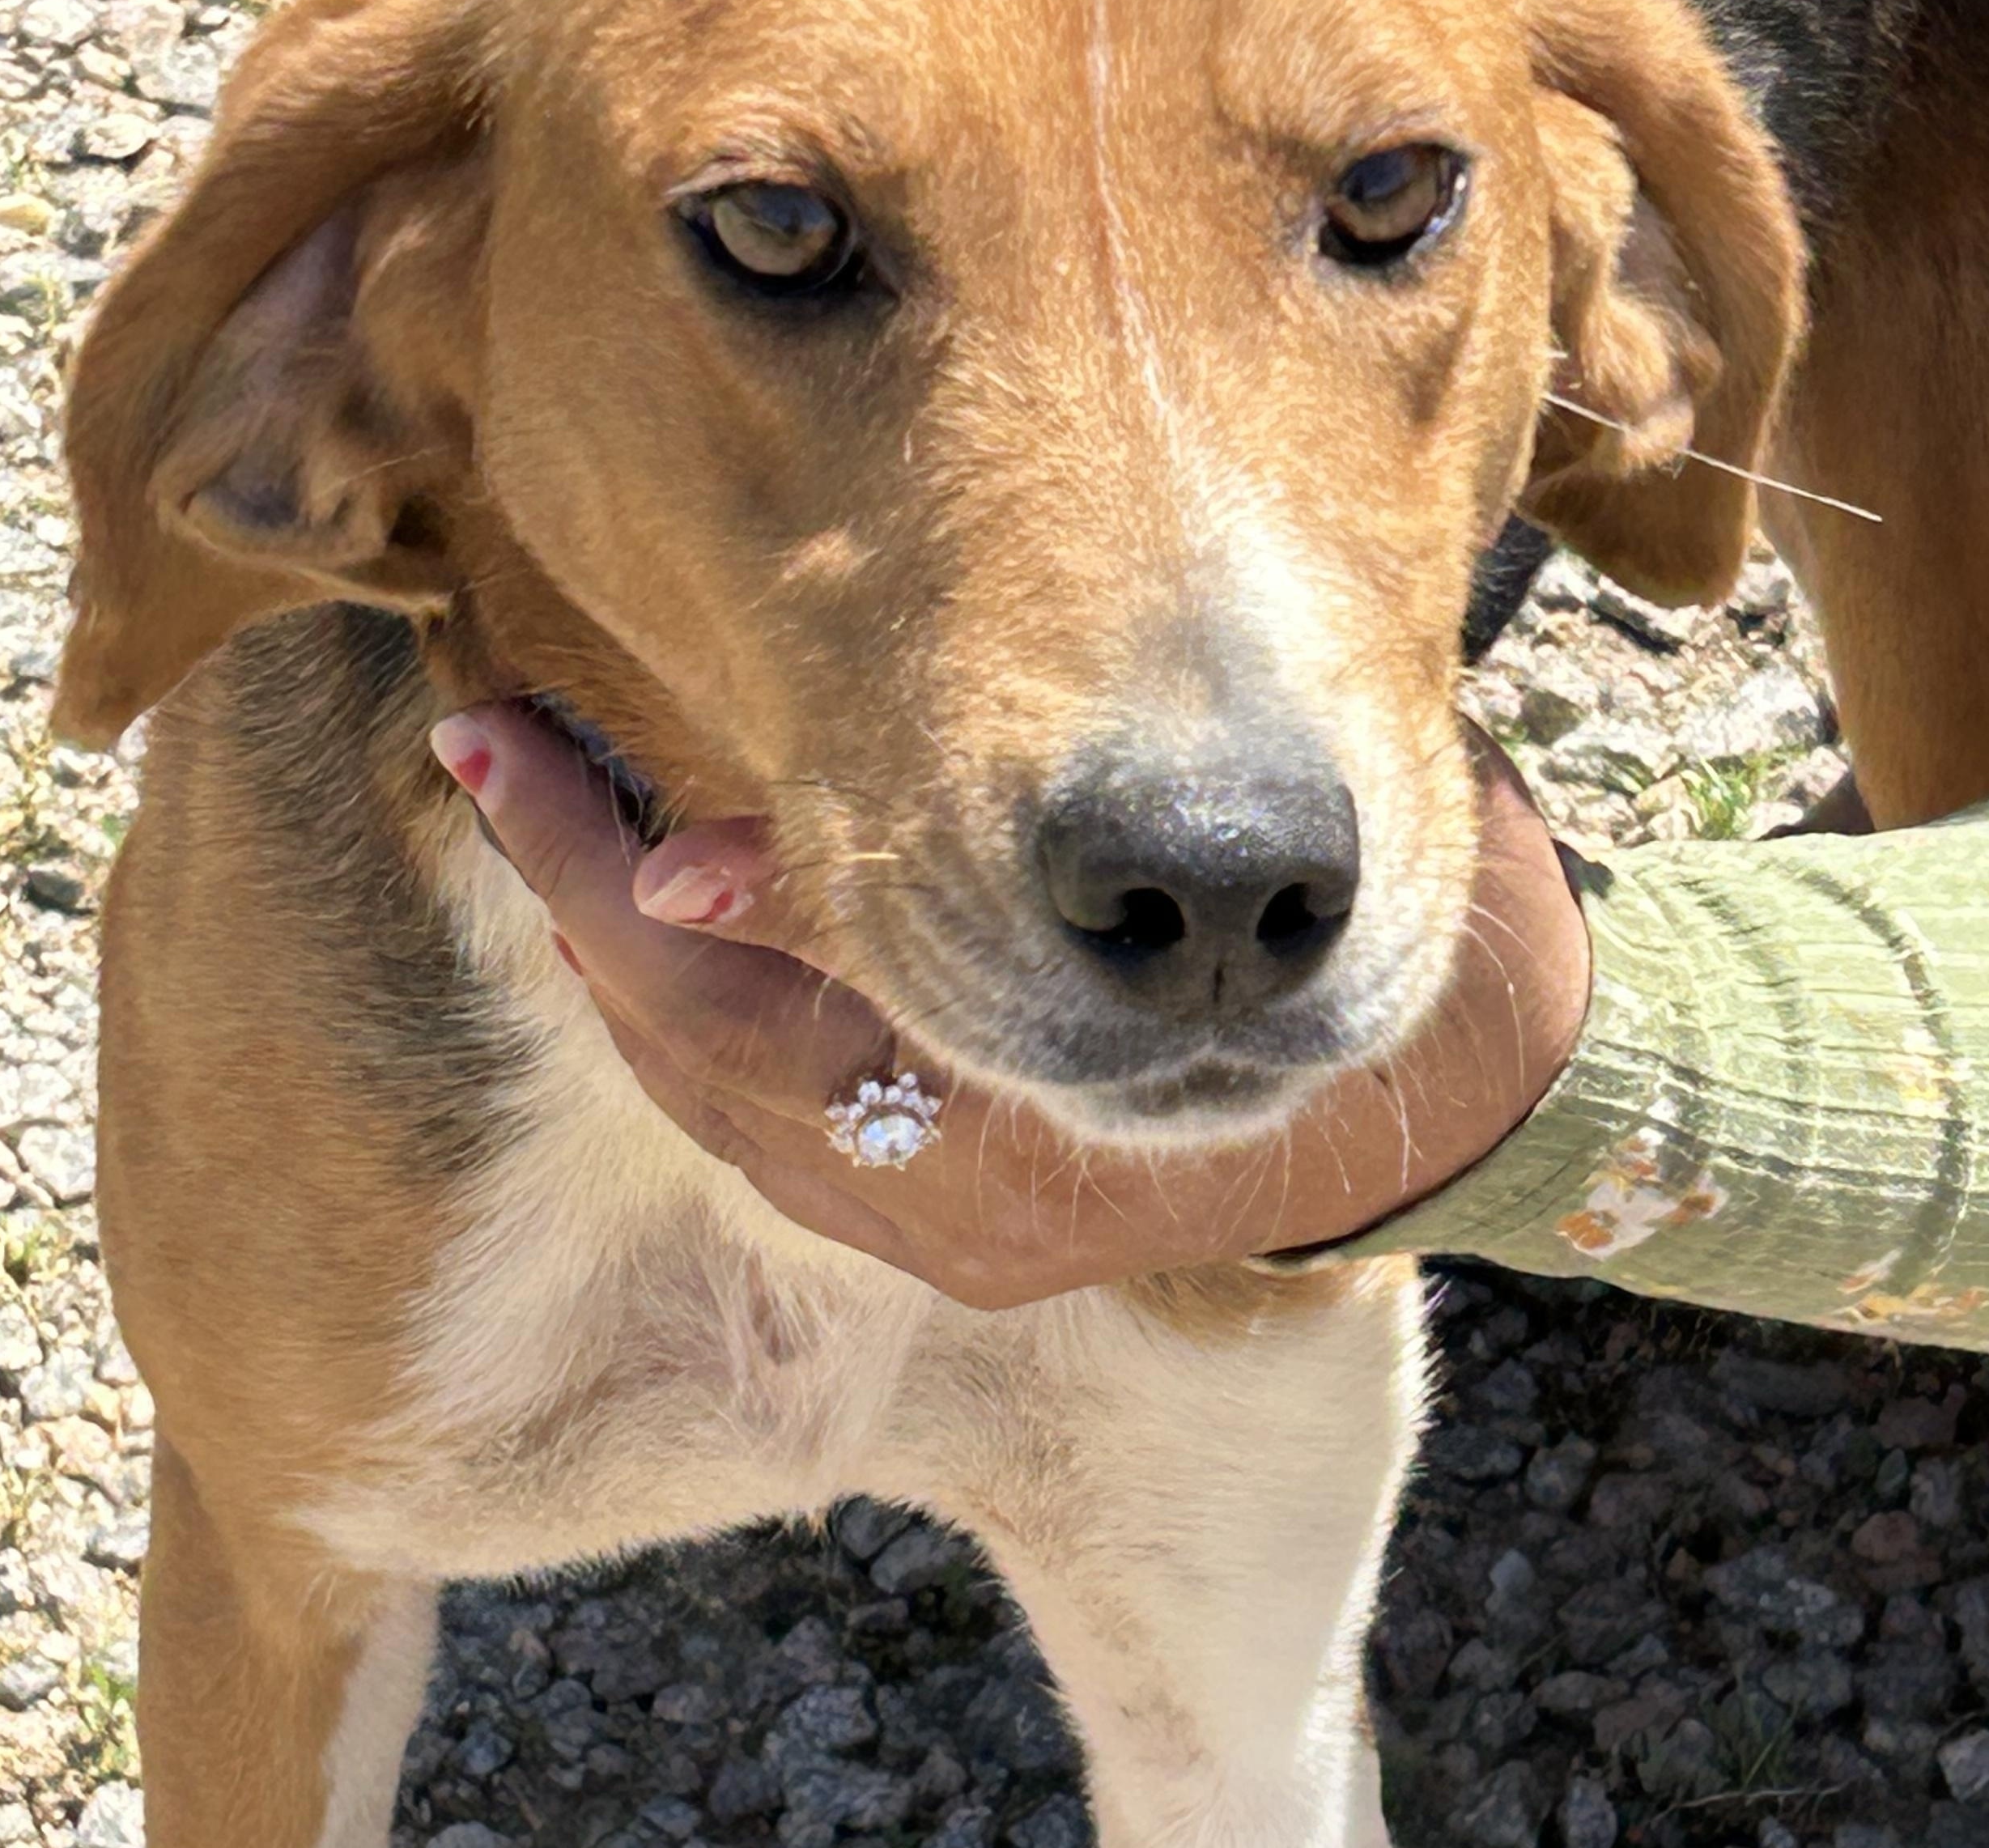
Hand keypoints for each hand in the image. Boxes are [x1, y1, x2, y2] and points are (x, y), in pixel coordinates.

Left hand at [431, 705, 1590, 1307]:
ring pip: (731, 1109)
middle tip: (494, 754)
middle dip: (581, 910)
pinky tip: (686, 915)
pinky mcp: (979, 1227)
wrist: (1495, 1079)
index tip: (503, 745)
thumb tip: (678, 880)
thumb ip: (940, 885)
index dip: (598, 880)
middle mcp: (960, 1224)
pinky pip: (786, 1126)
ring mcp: (967, 1242)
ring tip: (559, 815)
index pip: (725, 1012)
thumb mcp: (1174, 865)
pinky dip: (713, 1018)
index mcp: (1002, 1143)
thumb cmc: (1359, 918)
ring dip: (633, 967)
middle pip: (697, 1076)